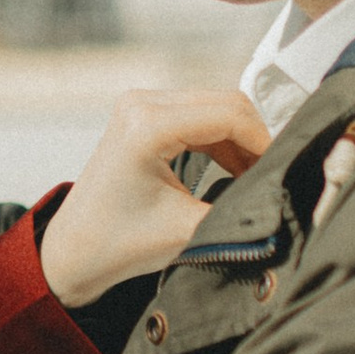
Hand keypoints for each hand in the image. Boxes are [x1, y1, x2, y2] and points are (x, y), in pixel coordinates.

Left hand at [38, 86, 272, 305]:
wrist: (74, 251)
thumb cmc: (119, 244)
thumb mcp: (188, 231)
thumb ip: (238, 211)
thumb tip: (278, 198)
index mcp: (148, 125)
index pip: (230, 114)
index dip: (264, 142)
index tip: (280, 171)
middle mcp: (142, 103)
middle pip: (226, 102)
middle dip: (255, 139)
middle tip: (270, 177)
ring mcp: (140, 104)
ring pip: (216, 107)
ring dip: (240, 141)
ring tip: (252, 179)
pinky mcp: (143, 115)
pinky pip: (199, 115)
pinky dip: (222, 140)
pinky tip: (233, 171)